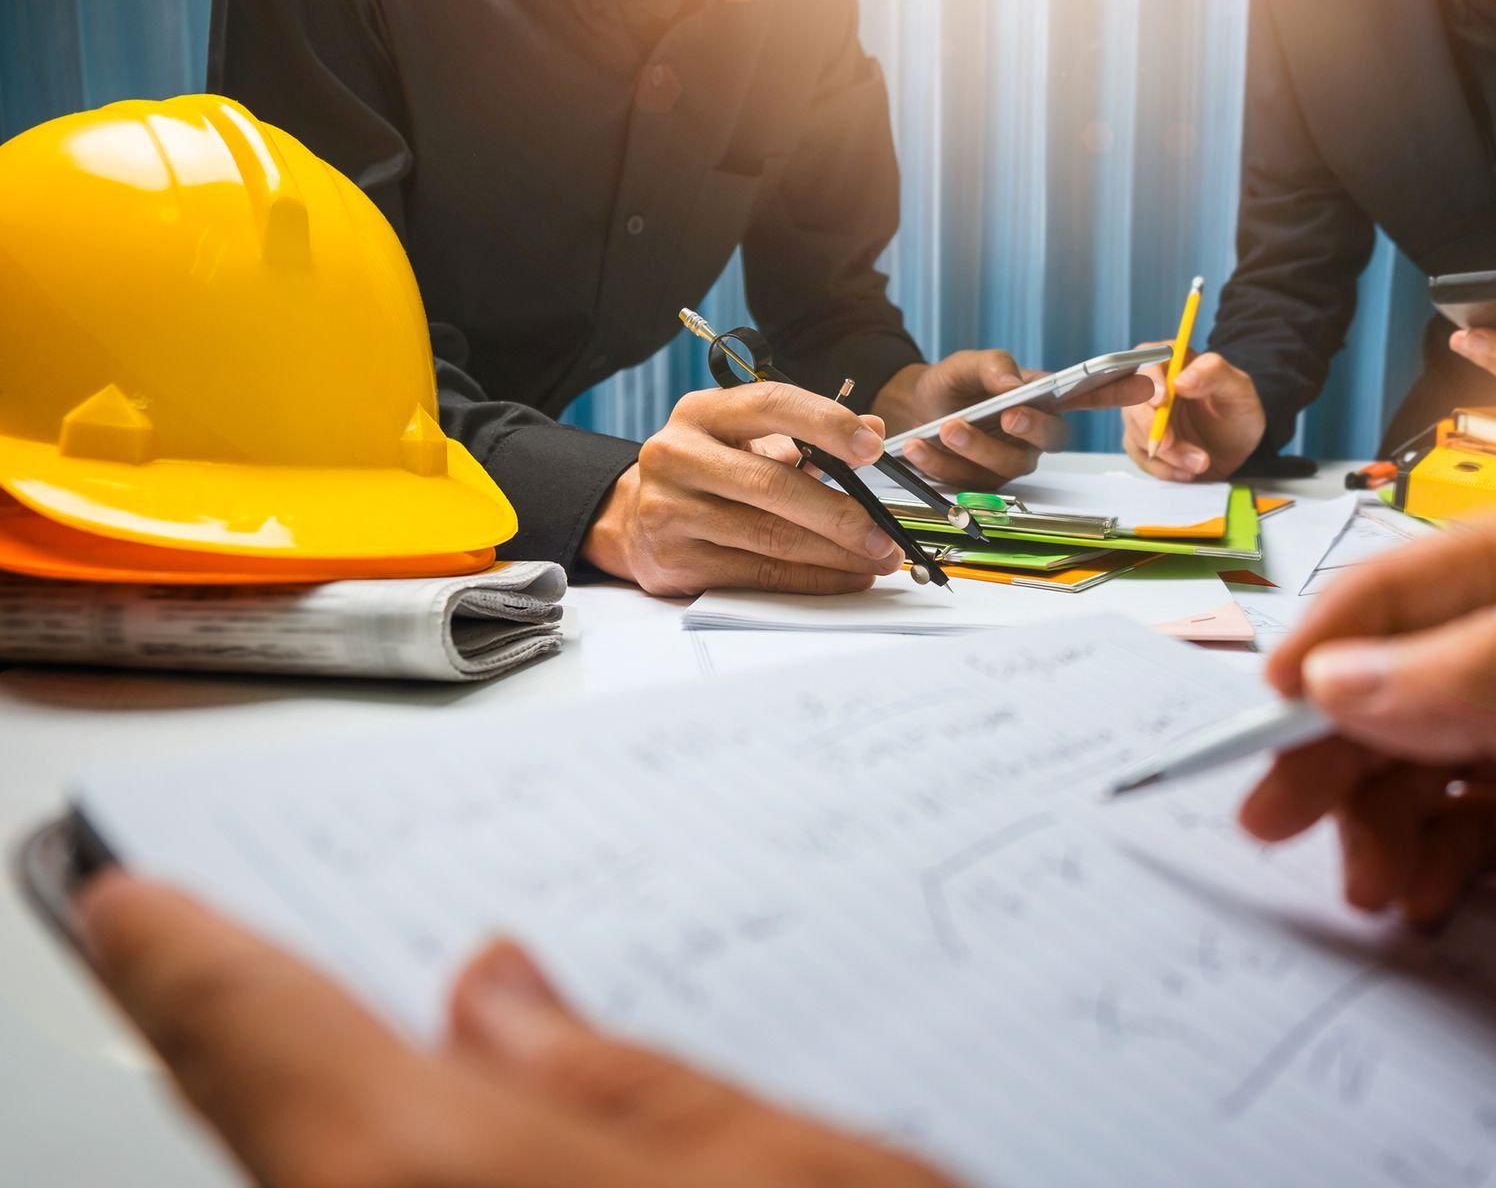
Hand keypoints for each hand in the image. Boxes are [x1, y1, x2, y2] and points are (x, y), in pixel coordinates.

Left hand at [78, 873, 955, 1187]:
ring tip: (417, 1028)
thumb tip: (501, 990)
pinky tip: (487, 1123)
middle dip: (278, 1031)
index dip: (188, 954)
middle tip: (289, 941)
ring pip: (343, 1180)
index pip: (261, 1042)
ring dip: (349, 1105)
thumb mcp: (808, 1172)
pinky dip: (419, 1155)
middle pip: (287, 1130)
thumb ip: (630, 1079)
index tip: (132, 890)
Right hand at [583, 382, 903, 596]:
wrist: (633, 519)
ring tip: (876, 557)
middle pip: (772, 484)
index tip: (871, 446)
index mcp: (701, 412)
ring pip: (769, 536)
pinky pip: (758, 573)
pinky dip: (811, 578)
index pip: (770, 404)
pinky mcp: (675, 560)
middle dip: (840, 511)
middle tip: (883, 529)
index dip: (826, 423)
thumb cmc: (706, 472)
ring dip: (834, 553)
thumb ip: (806, 432)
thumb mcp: (746, 438)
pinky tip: (845, 576)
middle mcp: (677, 455)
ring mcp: (670, 510)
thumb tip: (873, 427)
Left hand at [875, 350, 1150, 488]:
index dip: (1119, 392)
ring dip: (975, 446)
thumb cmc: (953, 384)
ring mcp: (1009, 463)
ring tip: (946, 426)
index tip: (1146, 384)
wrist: (911, 410)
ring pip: (1005, 464)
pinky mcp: (979, 484)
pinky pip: (965, 478)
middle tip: (1007, 413)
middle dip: (1031, 427)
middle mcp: (1034, 436)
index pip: (1089, 397)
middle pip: (1052, 439)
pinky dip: (939, 461)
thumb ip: (992, 365)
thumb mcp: (968, 364)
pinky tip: (918, 445)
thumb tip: (1012, 381)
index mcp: (1044, 401)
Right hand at [1120, 349, 1265, 481]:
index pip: (1147, 360)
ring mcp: (1145, 416)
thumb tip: (1181, 380)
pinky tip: (1187, 471)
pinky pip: (1141, 456)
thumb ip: (1214, 374)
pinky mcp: (1144, 442)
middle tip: (1170, 443)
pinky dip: (1163, 468)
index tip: (1160, 401)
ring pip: (1136, 432)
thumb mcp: (1238, 388)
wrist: (1236, 447)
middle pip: (1132, 400)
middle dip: (1149, 425)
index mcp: (1172, 361)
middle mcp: (1152, 386)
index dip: (1148, 380)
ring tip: (1199, 462)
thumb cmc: (1237, 410)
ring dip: (1166, 453)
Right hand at [1240, 521, 1495, 1132]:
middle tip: (1272, 805)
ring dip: (1390, 808)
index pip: (1488, 567)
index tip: (1280, 690)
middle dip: (1358, 733)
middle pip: (1454, 664)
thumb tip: (1348, 667)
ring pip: (1459, 751)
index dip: (1369, 619)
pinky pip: (1493, 828)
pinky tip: (1422, 897)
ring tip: (1367, 882)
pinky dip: (1441, 858)